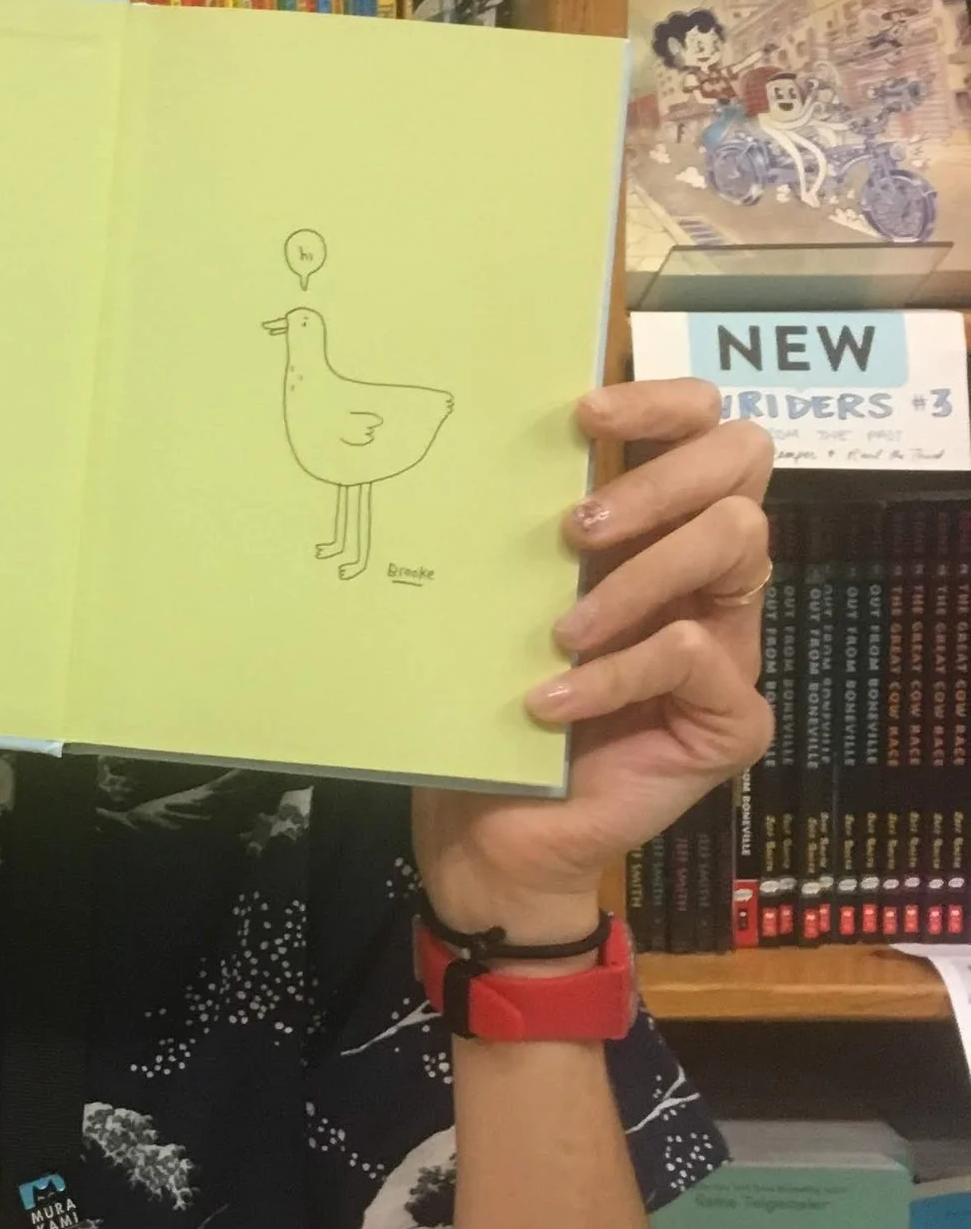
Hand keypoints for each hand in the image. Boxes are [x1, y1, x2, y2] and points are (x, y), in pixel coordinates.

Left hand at [413, 381, 774, 941]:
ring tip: (561, 629)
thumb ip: (524, 531)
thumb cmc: (486, 702)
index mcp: (654, 529)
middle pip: (742, 463)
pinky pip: (695, 655)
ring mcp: (730, 644)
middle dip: (658, 480)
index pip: (704, 424)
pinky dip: (615, 674)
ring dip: (637, 577)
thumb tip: (489, 435)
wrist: (490, 827)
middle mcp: (704, 575)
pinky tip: (551, 703)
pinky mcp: (731, 717)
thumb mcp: (501, 600)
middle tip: (575, 530)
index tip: (583, 414)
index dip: (661, 401)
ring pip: (735, 544)